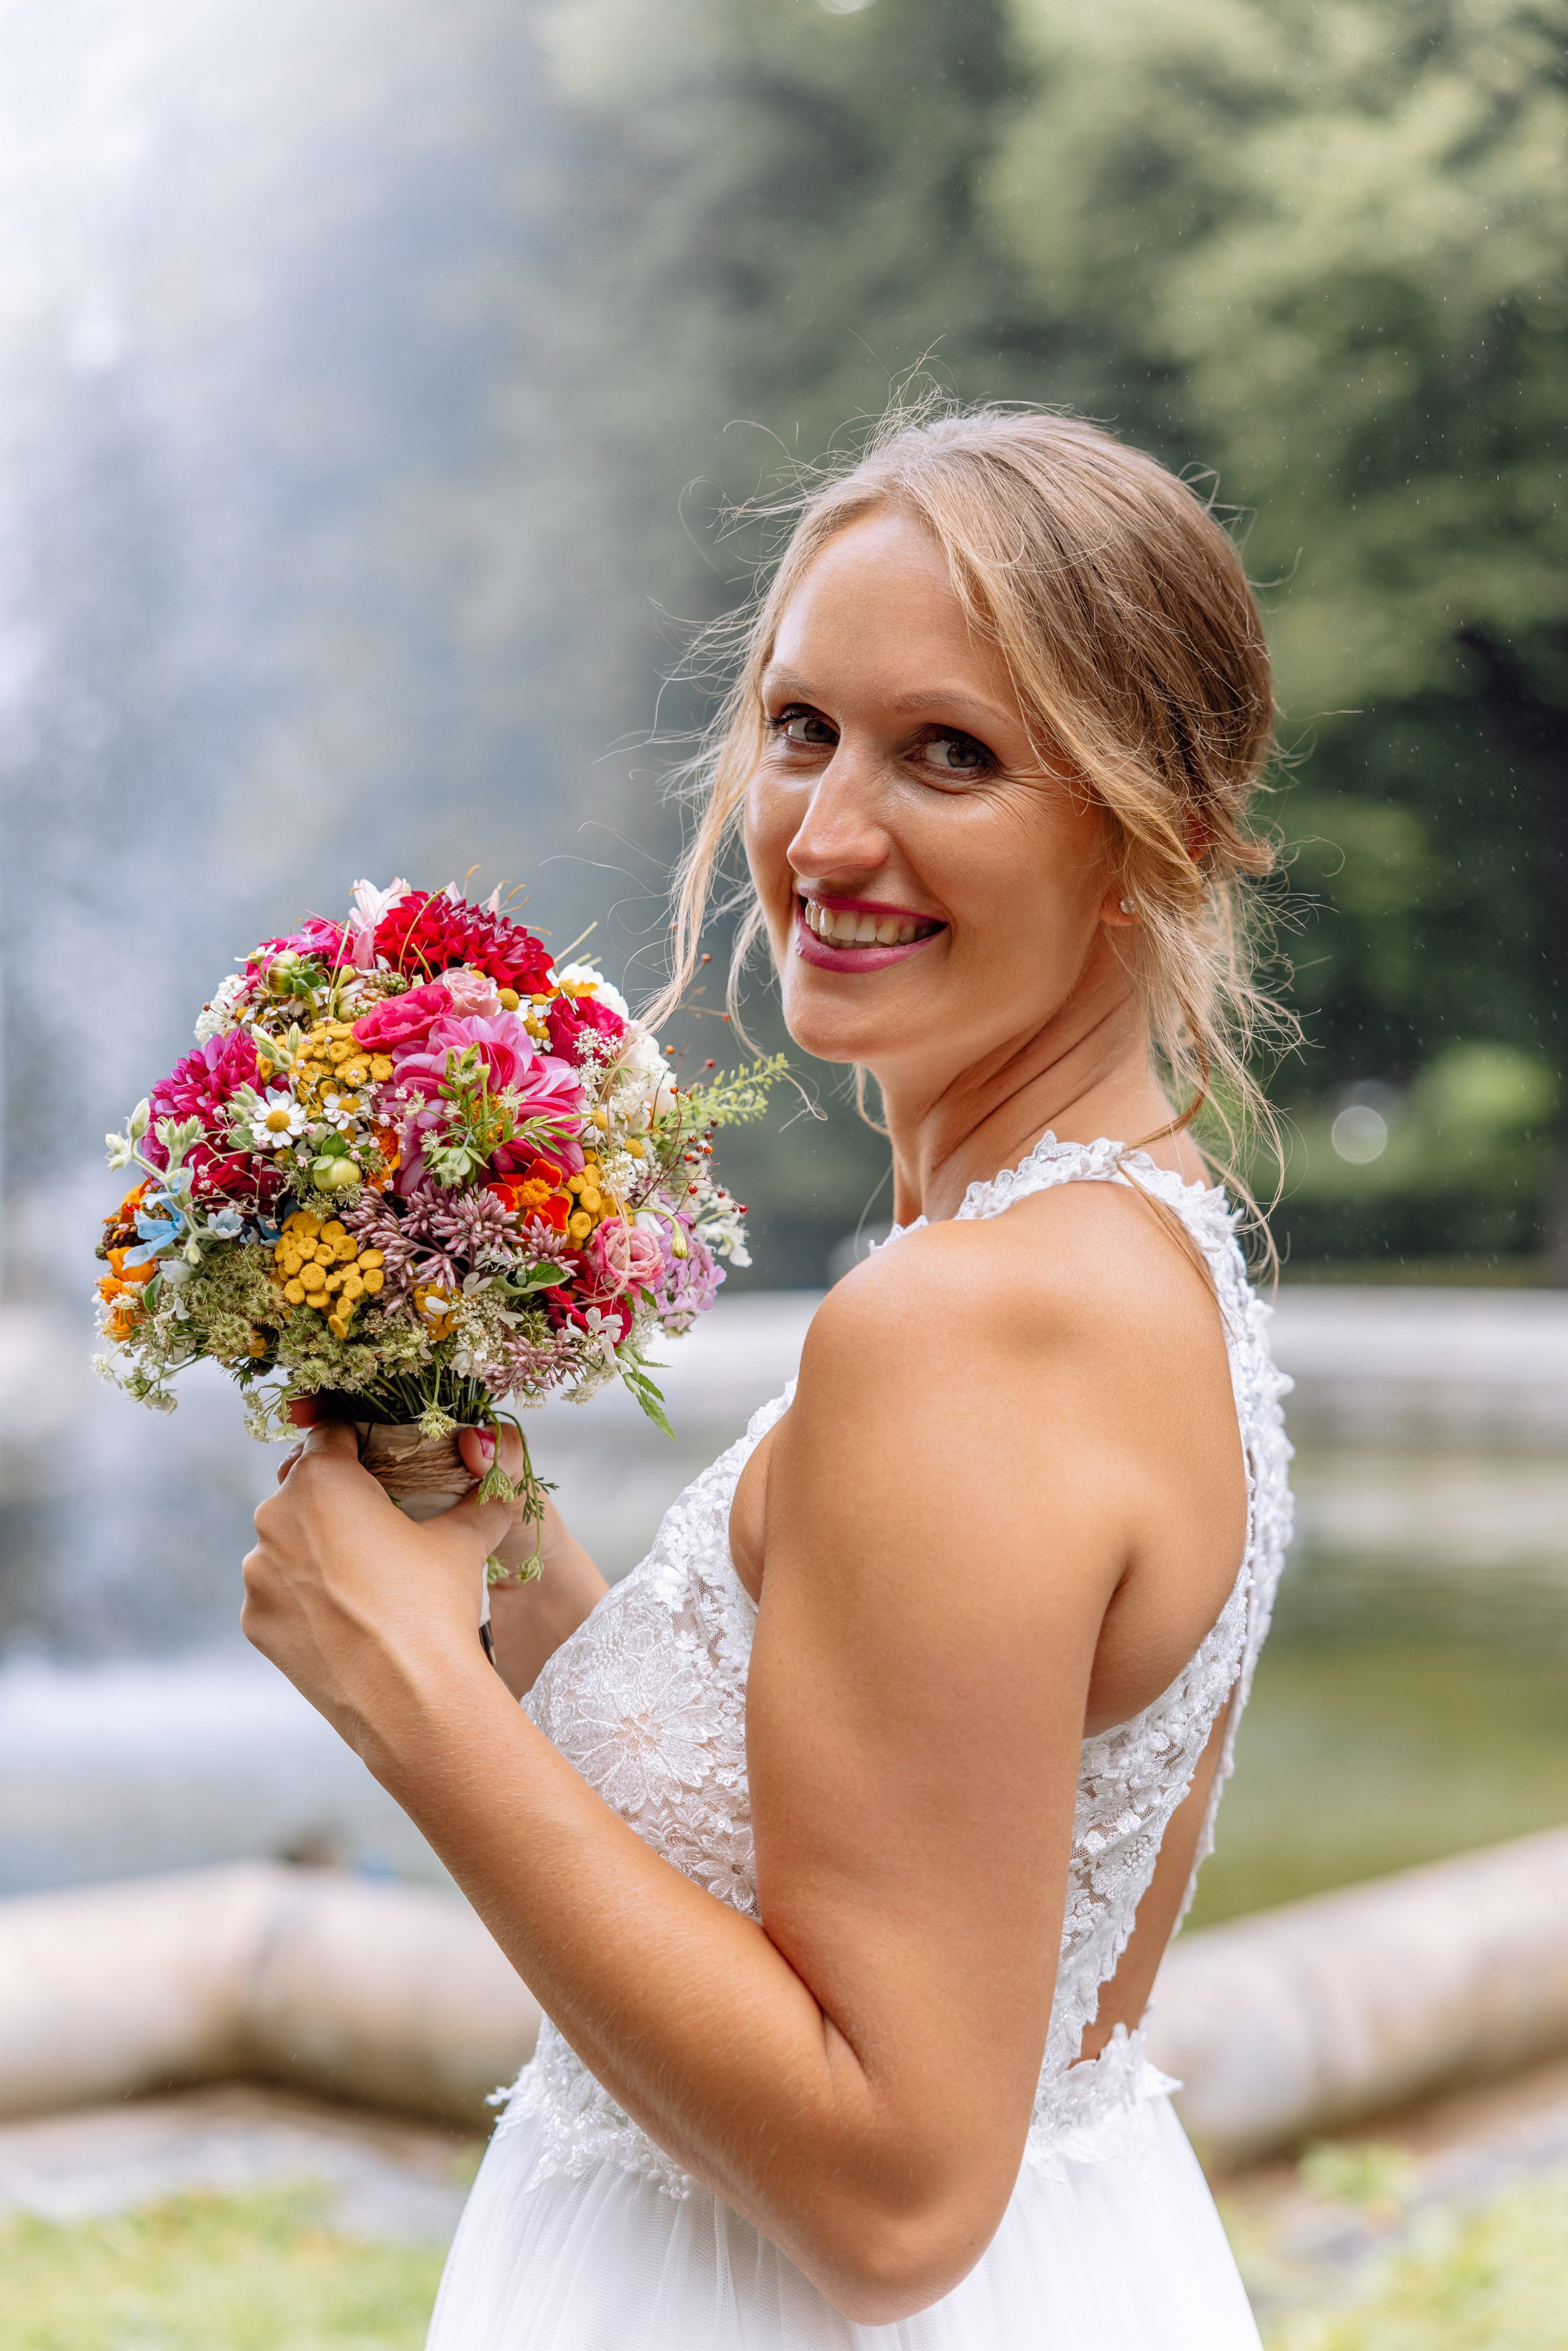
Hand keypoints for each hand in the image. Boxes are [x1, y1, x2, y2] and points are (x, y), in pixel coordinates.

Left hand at [243, 1421, 518, 1741]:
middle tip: (382, 1530)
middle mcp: (275, 1517)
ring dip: (318, 1552)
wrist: (412, 1700)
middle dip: (339, 1503)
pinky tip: (347, 1619)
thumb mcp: (465, 1540)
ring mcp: (257, 1573)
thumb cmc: (436, 1606)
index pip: (332, 1435)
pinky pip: (279, 1593)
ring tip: (367, 1584)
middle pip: (305, 1491)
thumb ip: (479, 1497)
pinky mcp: (254, 1621)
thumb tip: (498, 1477)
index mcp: (322, 1480)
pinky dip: (305, 1598)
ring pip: (288, 1544)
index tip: (382, 1463)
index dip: (361, 1443)